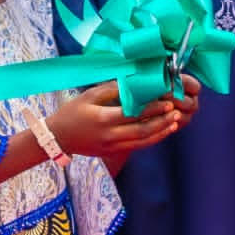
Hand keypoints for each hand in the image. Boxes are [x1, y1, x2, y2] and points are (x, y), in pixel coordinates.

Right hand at [48, 78, 194, 162]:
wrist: (58, 137)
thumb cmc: (72, 112)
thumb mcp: (88, 96)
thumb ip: (111, 89)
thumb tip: (133, 82)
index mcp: (102, 119)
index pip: (132, 113)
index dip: (151, 109)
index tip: (166, 101)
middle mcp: (109, 135)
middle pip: (141, 130)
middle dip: (161, 121)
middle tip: (176, 111)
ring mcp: (112, 146)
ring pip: (142, 142)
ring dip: (160, 132)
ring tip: (174, 122)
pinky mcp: (113, 152)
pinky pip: (136, 147)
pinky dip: (151, 140)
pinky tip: (162, 132)